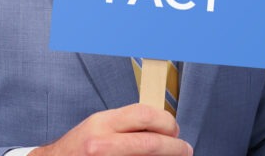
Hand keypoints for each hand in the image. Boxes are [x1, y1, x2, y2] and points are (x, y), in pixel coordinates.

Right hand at [32, 103, 192, 155]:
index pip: (145, 115)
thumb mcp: (101, 126)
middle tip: (184, 149)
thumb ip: (129, 125)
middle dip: (174, 147)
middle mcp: (100, 143)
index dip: (167, 122)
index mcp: (102, 123)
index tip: (174, 130)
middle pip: (150, 143)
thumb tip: (165, 130)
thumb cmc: (80, 147)